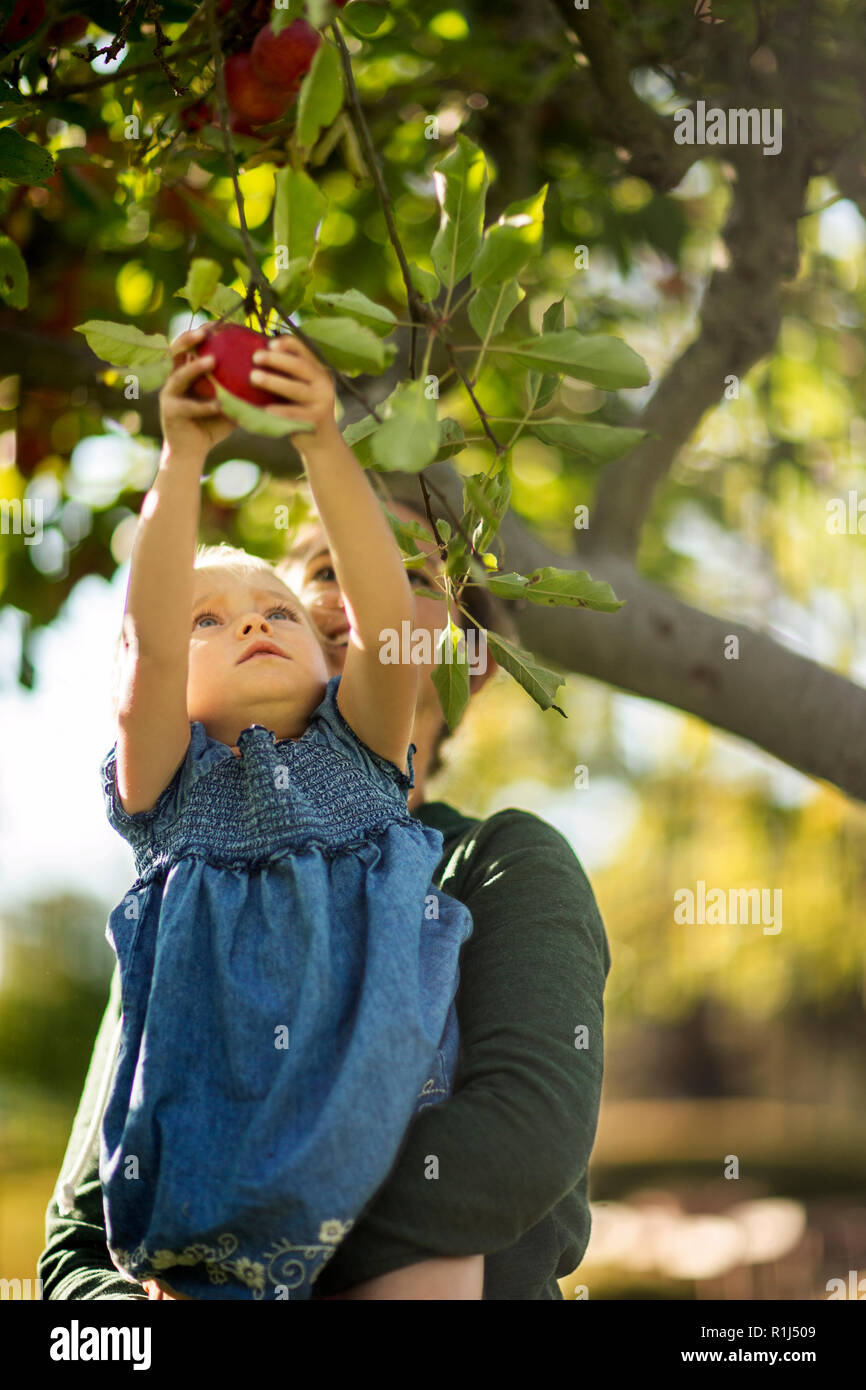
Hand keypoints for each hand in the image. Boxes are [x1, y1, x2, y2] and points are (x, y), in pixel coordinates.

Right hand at [159, 326, 237, 458]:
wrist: (191, 452)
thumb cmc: (212, 424)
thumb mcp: (229, 401)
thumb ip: (240, 386)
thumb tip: (269, 372)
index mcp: (186, 372)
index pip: (190, 345)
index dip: (201, 331)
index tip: (218, 322)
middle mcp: (174, 379)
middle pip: (175, 351)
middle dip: (189, 339)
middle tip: (206, 332)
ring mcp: (169, 395)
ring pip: (179, 376)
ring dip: (195, 367)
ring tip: (212, 360)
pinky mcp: (170, 413)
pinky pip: (189, 407)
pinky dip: (204, 406)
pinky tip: (219, 405)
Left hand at [248, 334, 339, 457]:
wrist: (321, 440)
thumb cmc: (302, 409)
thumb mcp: (300, 387)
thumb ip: (287, 374)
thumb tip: (255, 356)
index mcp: (318, 371)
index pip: (305, 351)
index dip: (288, 344)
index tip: (269, 343)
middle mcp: (322, 384)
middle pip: (300, 367)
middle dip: (277, 360)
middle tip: (255, 357)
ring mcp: (321, 402)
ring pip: (296, 389)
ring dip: (273, 381)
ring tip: (254, 377)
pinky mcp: (315, 420)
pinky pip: (295, 414)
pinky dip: (280, 411)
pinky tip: (266, 409)